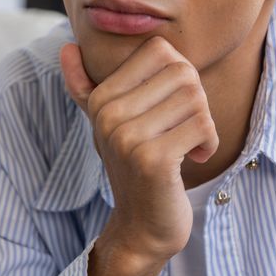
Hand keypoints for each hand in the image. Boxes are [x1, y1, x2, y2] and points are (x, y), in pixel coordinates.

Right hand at [60, 38, 218, 263]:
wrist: (142, 228)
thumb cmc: (134, 170)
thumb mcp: (107, 125)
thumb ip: (86, 88)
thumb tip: (67, 47)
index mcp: (102, 99)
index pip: (161, 51)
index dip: (179, 77)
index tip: (171, 110)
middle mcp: (109, 115)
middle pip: (183, 73)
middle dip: (196, 102)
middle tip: (184, 131)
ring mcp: (128, 138)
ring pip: (196, 99)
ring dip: (204, 126)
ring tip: (187, 147)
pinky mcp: (152, 160)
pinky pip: (202, 126)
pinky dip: (209, 143)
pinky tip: (194, 158)